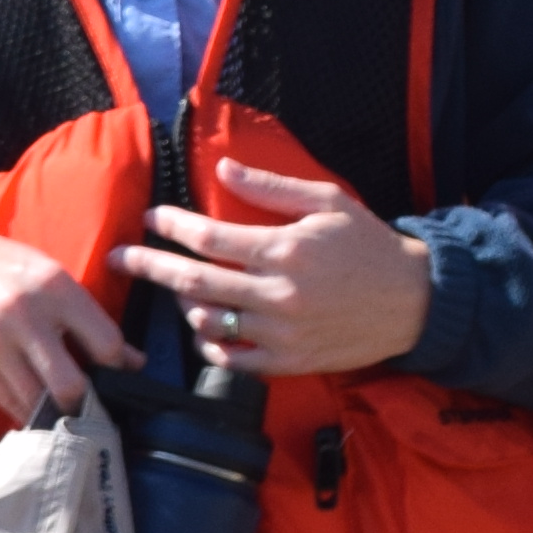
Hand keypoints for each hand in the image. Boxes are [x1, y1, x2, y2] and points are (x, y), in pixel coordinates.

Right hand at [0, 210, 137, 423]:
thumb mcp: (46, 274)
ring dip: (54, 413)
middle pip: (71, 385)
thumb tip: (133, 362)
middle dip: (86, 403)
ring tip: (65, 413)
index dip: (119, 367)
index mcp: (55, 287)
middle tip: (92, 406)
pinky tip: (33, 408)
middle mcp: (24, 316)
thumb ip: (87, 316)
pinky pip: (5, 400)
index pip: (105, 343)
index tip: (120, 377)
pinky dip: (23, 409)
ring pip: (36, 401)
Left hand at [134, 160, 434, 382]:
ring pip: (207, 323)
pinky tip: (205, 328)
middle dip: (149, 266)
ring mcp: (281, 334)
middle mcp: (277, 294)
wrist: (412, 302)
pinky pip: (231, 359)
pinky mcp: (288, 363)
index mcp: (285, 249)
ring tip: (175, 290)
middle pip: (193, 282)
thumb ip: (271, 187)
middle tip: (119, 258)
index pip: (209, 237)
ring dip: (182, 304)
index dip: (172, 226)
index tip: (152, 218)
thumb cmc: (369, 245)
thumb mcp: (327, 202)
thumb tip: (222, 168)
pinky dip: (209, 344)